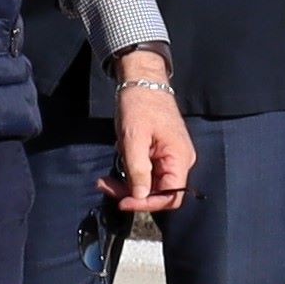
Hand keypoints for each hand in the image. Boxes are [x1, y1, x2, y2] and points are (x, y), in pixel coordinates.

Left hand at [109, 51, 193, 215]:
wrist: (142, 80)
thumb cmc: (140, 105)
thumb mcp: (134, 138)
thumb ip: (138, 169)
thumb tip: (139, 197)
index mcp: (179, 158)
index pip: (171, 196)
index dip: (147, 204)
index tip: (122, 202)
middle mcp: (179, 161)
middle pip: (159, 192)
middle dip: (131, 194)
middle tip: (105, 186)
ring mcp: (170, 157)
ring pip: (150, 183)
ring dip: (127, 184)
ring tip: (104, 180)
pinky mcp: (159, 152)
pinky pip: (147, 171)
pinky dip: (130, 172)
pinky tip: (117, 162)